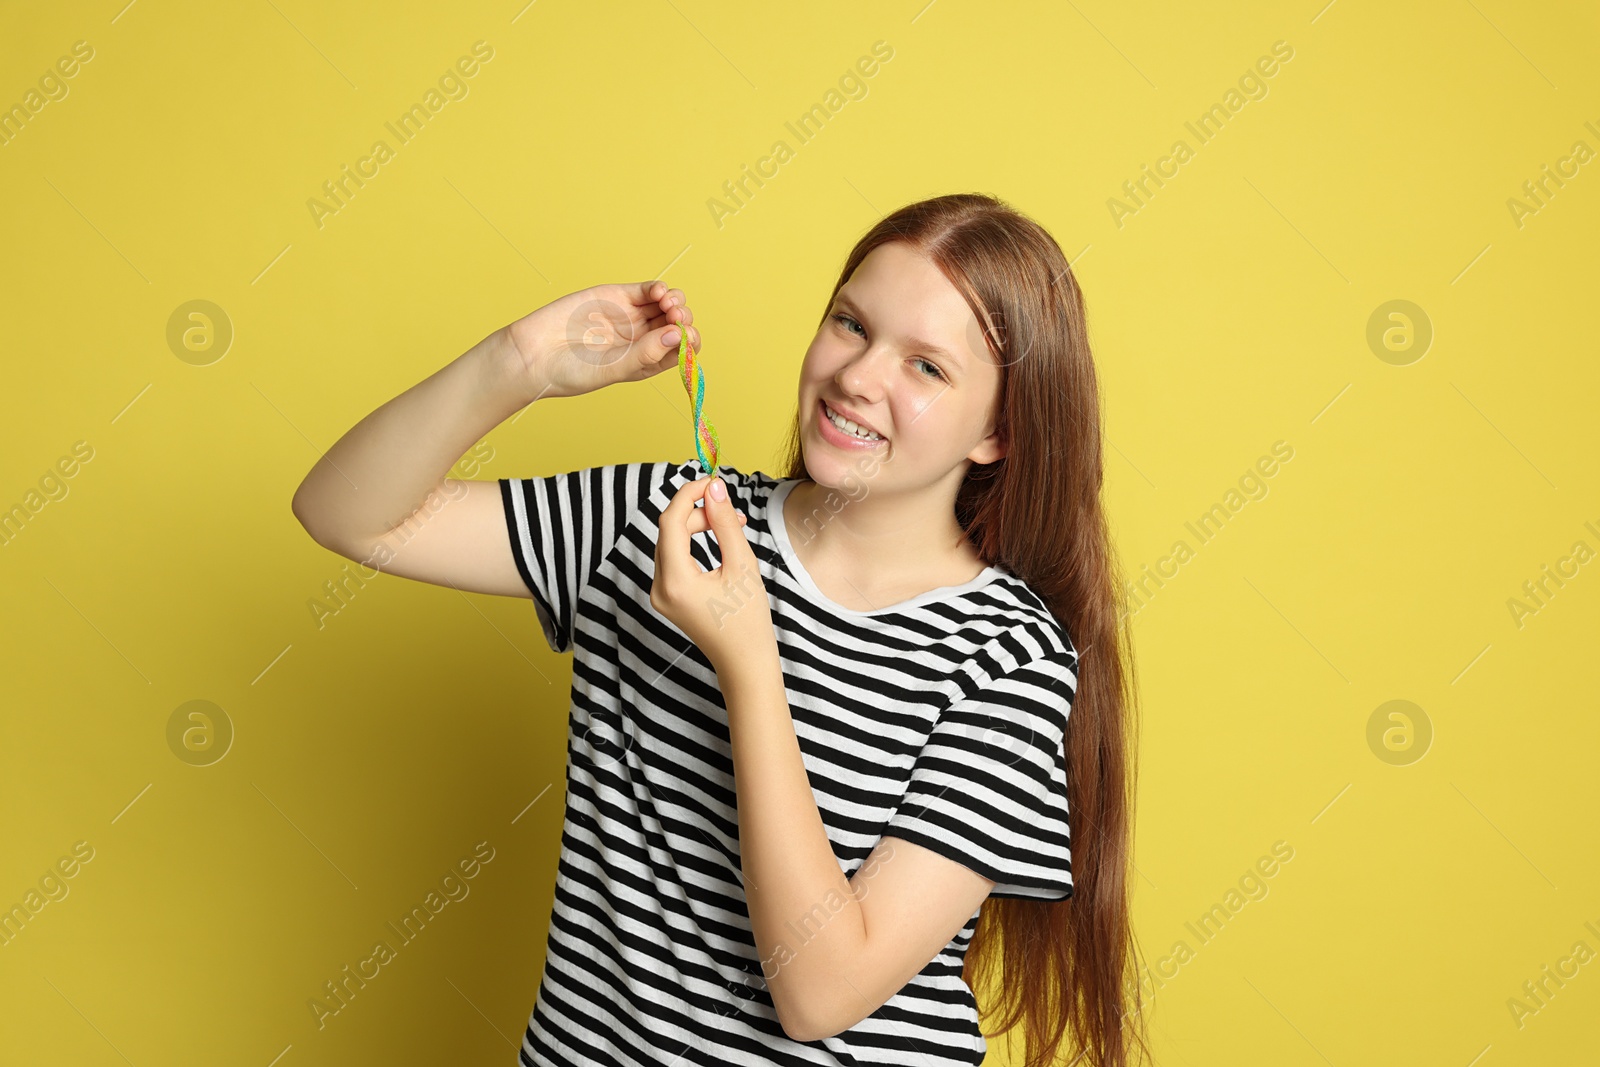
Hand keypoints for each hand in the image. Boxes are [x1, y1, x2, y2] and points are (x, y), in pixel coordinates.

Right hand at [502, 280, 700, 401]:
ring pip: (668, 305)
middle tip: (675, 317)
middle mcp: (643, 340)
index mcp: (646, 362)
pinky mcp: (618, 297)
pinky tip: (658, 293)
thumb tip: (677, 335)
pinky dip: (659, 289)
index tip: (684, 336)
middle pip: (678, 325)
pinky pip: (648, 291)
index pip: (682, 350)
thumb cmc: (571, 372)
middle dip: (683, 319)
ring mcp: (632, 317)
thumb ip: (646, 353)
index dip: (689, 341)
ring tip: (668, 304)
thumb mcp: (613, 368)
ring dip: (676, 302)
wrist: (534, 354)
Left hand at [650, 475, 772, 673]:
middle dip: (698, 513)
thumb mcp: (742, 565)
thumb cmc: (748, 620)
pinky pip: (674, 559)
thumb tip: (714, 489)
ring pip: (671, 543)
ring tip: (731, 528)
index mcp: (675, 581)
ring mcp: (660, 594)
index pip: (670, 521)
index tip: (711, 482)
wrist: (744, 662)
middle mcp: (659, 587)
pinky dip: (694, 545)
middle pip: (670, 531)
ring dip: (697, 528)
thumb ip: (726, 523)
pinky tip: (718, 544)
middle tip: (732, 513)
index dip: (688, 494)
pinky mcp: (667, 597)